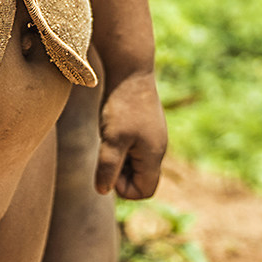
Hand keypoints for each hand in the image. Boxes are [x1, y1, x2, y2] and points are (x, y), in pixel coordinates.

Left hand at [96, 67, 167, 199]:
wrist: (131, 70)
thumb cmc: (122, 105)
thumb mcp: (112, 139)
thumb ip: (108, 168)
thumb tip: (103, 191)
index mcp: (154, 155)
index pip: (144, 191)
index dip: (123, 187)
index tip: (109, 166)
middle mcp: (158, 148)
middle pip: (140, 178)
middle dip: (120, 172)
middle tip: (107, 150)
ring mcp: (153, 136)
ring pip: (136, 162)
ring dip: (120, 157)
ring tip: (110, 136)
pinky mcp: (147, 125)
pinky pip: (135, 147)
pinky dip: (122, 144)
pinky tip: (113, 126)